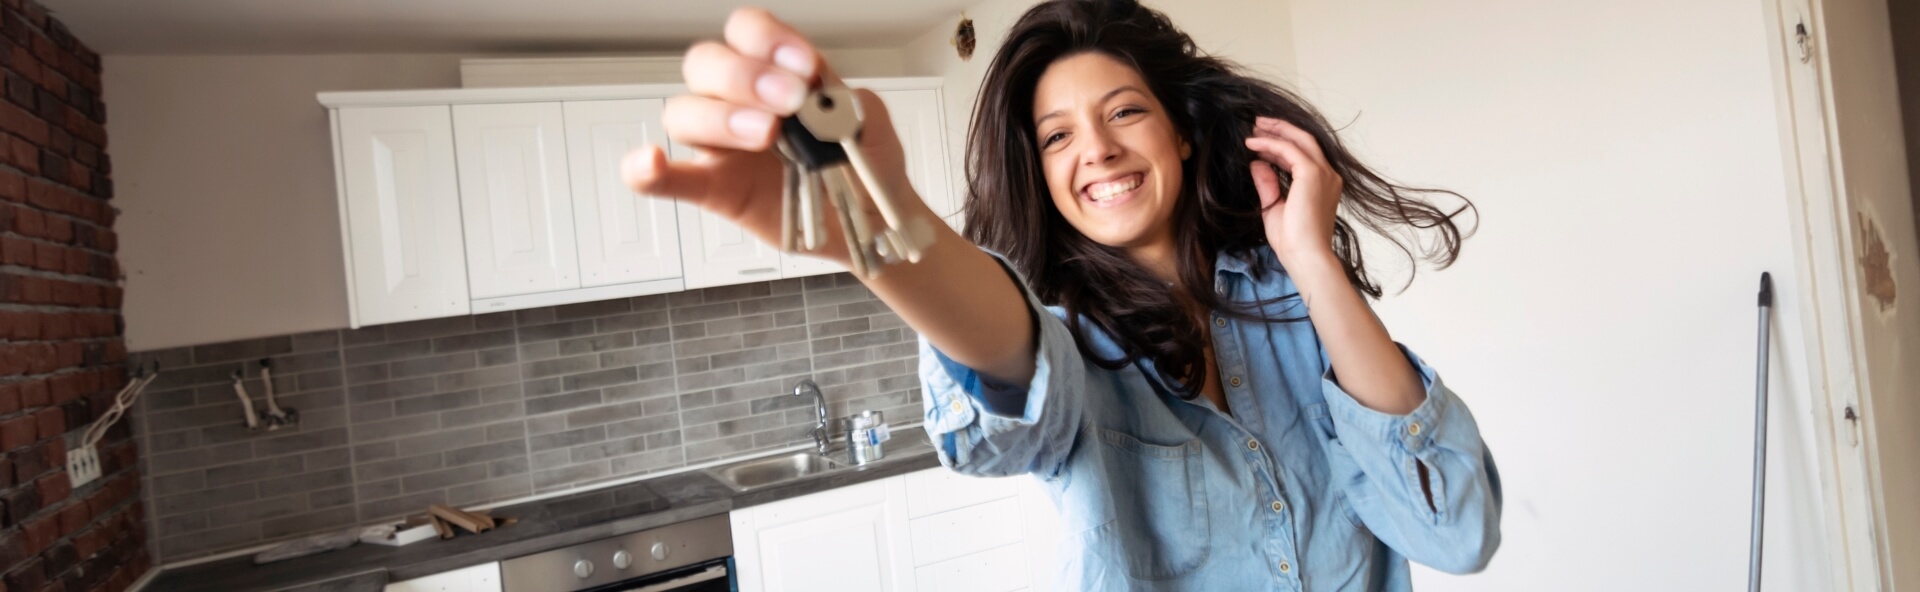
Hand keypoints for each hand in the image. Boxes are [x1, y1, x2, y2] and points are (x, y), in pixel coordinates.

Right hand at [619, 8, 917, 263]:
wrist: (874, 217)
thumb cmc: (865, 162)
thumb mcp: (866, 120)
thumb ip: (841, 101)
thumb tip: (817, 96)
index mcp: (773, 72)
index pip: (746, 33)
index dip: (767, 40)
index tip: (805, 67)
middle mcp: (739, 102)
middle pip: (705, 64)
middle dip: (744, 75)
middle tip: (788, 101)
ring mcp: (722, 146)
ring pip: (684, 112)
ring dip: (721, 116)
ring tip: (766, 134)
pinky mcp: (715, 191)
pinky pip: (668, 179)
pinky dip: (647, 171)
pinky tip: (650, 163)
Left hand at [1245, 116, 1342, 271]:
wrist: (1305, 256)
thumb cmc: (1292, 240)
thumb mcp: (1274, 206)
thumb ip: (1268, 184)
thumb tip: (1257, 164)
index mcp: (1324, 184)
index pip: (1303, 154)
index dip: (1281, 144)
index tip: (1260, 140)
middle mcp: (1328, 175)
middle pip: (1304, 140)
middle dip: (1280, 129)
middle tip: (1257, 124)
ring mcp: (1323, 173)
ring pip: (1299, 139)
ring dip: (1275, 131)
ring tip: (1254, 128)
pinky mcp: (1312, 174)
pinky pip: (1288, 149)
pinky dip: (1269, 144)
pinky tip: (1252, 144)